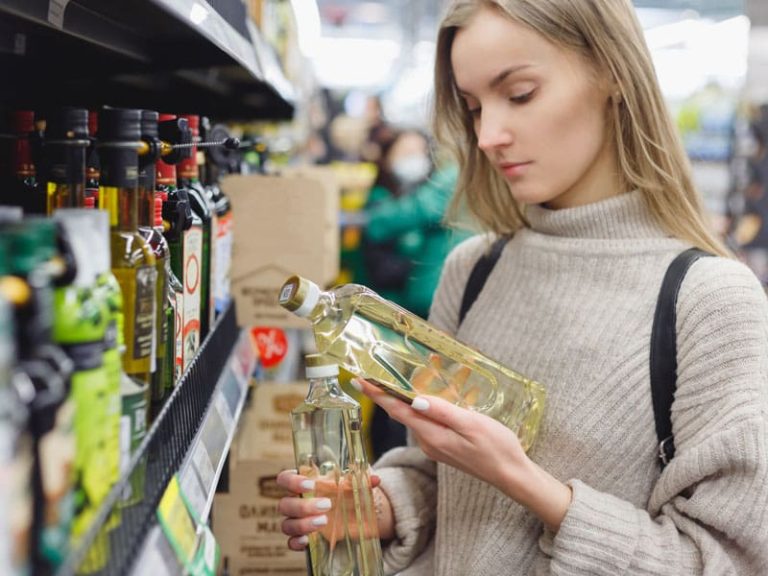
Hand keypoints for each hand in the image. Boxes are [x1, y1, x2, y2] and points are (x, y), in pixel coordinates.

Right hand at [276, 469, 393, 550]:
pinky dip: (296, 542)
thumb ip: (362, 478)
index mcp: (305, 483)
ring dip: (302, 524)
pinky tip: (307, 541)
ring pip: (286, 524)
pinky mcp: (305, 537)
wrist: (357, 510)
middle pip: (285, 504)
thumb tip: (374, 479)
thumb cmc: (349, 491)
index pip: (285, 479)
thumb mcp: (355, 483)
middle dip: (303, 506)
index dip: (292, 481)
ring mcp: (299, 521)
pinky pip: (291, 542)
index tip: (311, 485)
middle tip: (327, 505)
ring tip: (324, 521)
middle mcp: (298, 501)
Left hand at [354, 378, 572, 530]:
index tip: (359, 381)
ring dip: (402, 400)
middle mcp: (428, 442)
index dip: (377, 394)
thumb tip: (415, 400)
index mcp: (432, 435)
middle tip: (370, 375)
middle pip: (400, 414)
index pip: (397, 411)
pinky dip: (418, 409)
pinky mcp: (444, 446)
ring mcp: (435, 446)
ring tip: (392, 381)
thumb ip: (443, 412)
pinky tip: (421, 399)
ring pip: (412, 418)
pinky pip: (425, 424)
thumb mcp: (471, 424)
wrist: (511, 475)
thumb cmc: (496, 447)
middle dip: (384, 395)